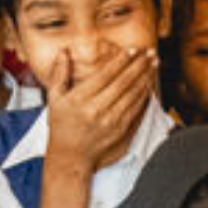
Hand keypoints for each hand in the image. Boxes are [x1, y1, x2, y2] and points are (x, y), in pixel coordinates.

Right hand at [42, 45, 157, 175]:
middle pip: (123, 82)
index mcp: (80, 99)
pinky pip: (136, 109)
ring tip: (154, 64)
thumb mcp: (54, 99)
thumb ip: (59, 74)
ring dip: (145, 77)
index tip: (132, 50)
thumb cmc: (61, 128)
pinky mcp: (120, 131)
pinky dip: (144, 95)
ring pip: (133, 95)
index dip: (121, 60)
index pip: (106, 74)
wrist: (71, 158)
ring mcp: (111, 121)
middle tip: (150, 52)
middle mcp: (97, 109)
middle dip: (139, 65)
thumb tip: (63, 52)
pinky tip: (149, 84)